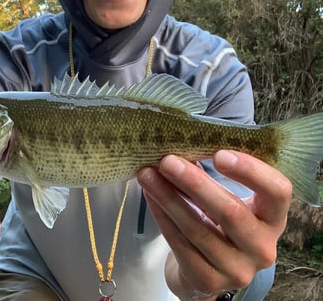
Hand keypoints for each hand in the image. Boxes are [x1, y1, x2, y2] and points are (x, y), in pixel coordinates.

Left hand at [137, 150, 291, 299]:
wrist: (207, 267)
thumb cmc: (219, 220)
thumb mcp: (229, 198)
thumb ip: (215, 173)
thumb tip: (180, 145)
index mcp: (273, 218)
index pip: (277, 191)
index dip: (251, 171)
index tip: (219, 154)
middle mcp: (262, 248)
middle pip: (231, 211)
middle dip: (195, 183)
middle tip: (167, 160)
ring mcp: (237, 269)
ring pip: (198, 228)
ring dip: (168, 197)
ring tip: (147, 174)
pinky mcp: (208, 280)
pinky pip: (180, 243)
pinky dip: (162, 216)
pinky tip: (149, 196)